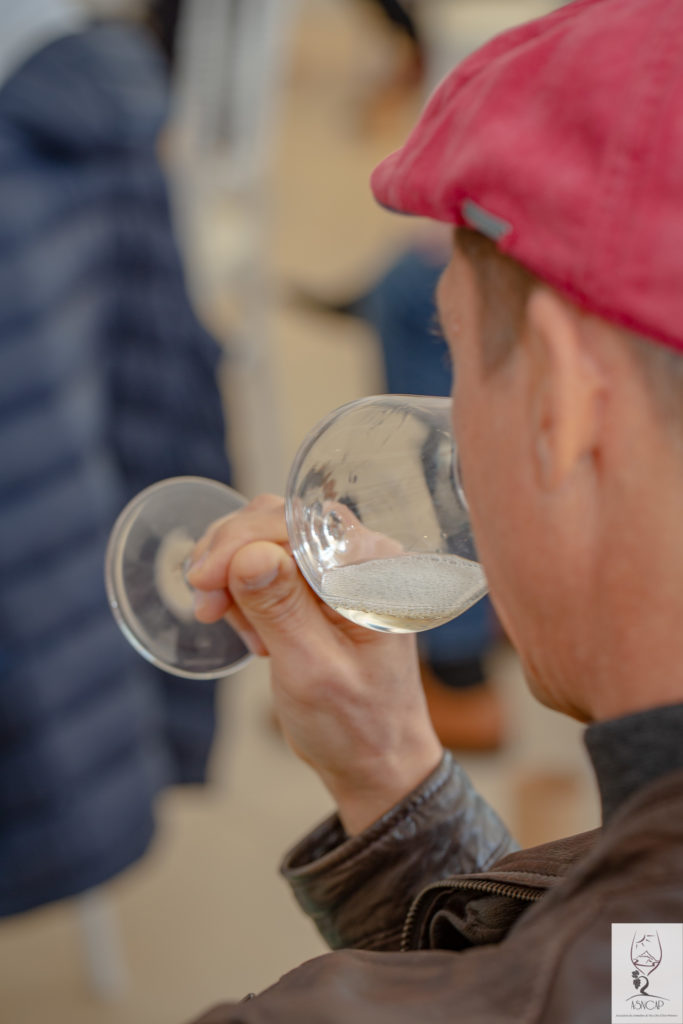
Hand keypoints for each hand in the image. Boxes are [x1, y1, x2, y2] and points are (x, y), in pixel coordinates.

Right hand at [186, 494, 442, 833]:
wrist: (373, 761)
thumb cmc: (355, 725)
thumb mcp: (310, 671)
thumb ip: (280, 610)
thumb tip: (249, 553)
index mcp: (375, 571)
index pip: (297, 525)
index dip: (241, 542)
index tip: (203, 581)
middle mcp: (362, 558)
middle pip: (278, 521)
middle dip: (231, 557)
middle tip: (206, 605)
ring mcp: (340, 571)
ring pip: (266, 538)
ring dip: (234, 576)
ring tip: (241, 631)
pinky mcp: (320, 588)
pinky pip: (269, 565)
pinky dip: (245, 591)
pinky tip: (253, 633)